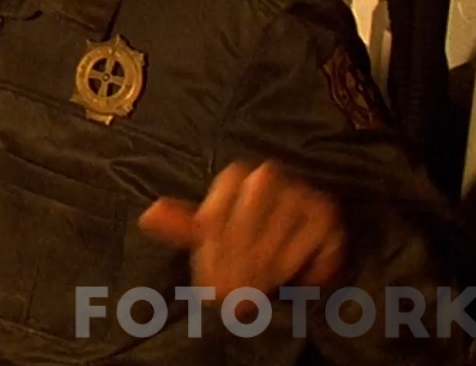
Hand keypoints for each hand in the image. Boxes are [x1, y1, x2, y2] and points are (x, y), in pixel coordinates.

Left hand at [138, 161, 345, 304]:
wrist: (283, 230)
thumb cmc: (238, 231)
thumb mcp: (208, 230)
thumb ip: (181, 225)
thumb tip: (149, 216)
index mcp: (235, 177)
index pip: (215, 216)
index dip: (210, 255)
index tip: (208, 283)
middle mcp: (268, 176)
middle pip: (246, 226)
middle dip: (236, 267)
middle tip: (230, 299)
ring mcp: (300, 192)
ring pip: (280, 240)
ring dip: (266, 272)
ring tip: (254, 296)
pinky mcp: (327, 214)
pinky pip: (318, 245)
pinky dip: (307, 266)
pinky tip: (297, 281)